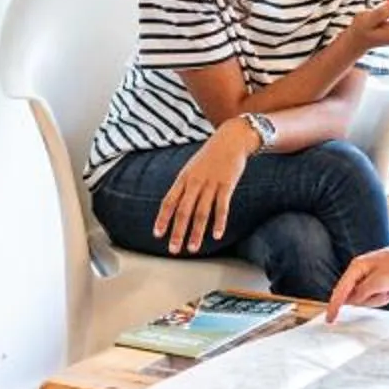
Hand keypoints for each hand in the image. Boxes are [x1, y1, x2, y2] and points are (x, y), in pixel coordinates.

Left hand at [151, 123, 256, 254]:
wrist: (230, 139)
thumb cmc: (209, 157)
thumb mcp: (191, 169)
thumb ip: (184, 187)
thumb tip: (174, 207)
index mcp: (183, 179)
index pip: (169, 201)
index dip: (162, 218)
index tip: (157, 234)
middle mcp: (194, 182)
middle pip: (183, 211)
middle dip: (177, 231)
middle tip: (173, 249)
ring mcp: (211, 184)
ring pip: (201, 212)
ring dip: (196, 232)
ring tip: (193, 248)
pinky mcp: (227, 185)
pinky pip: (222, 206)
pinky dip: (219, 222)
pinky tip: (217, 235)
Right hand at [326, 238, 388, 321]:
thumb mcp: (380, 282)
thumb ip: (362, 293)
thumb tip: (351, 301)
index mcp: (356, 268)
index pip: (340, 291)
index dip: (334, 306)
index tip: (330, 320)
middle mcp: (360, 272)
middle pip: (355, 297)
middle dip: (372, 299)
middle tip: (387, 291)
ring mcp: (369, 277)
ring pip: (367, 299)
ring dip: (381, 298)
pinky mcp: (379, 282)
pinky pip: (377, 297)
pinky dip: (387, 296)